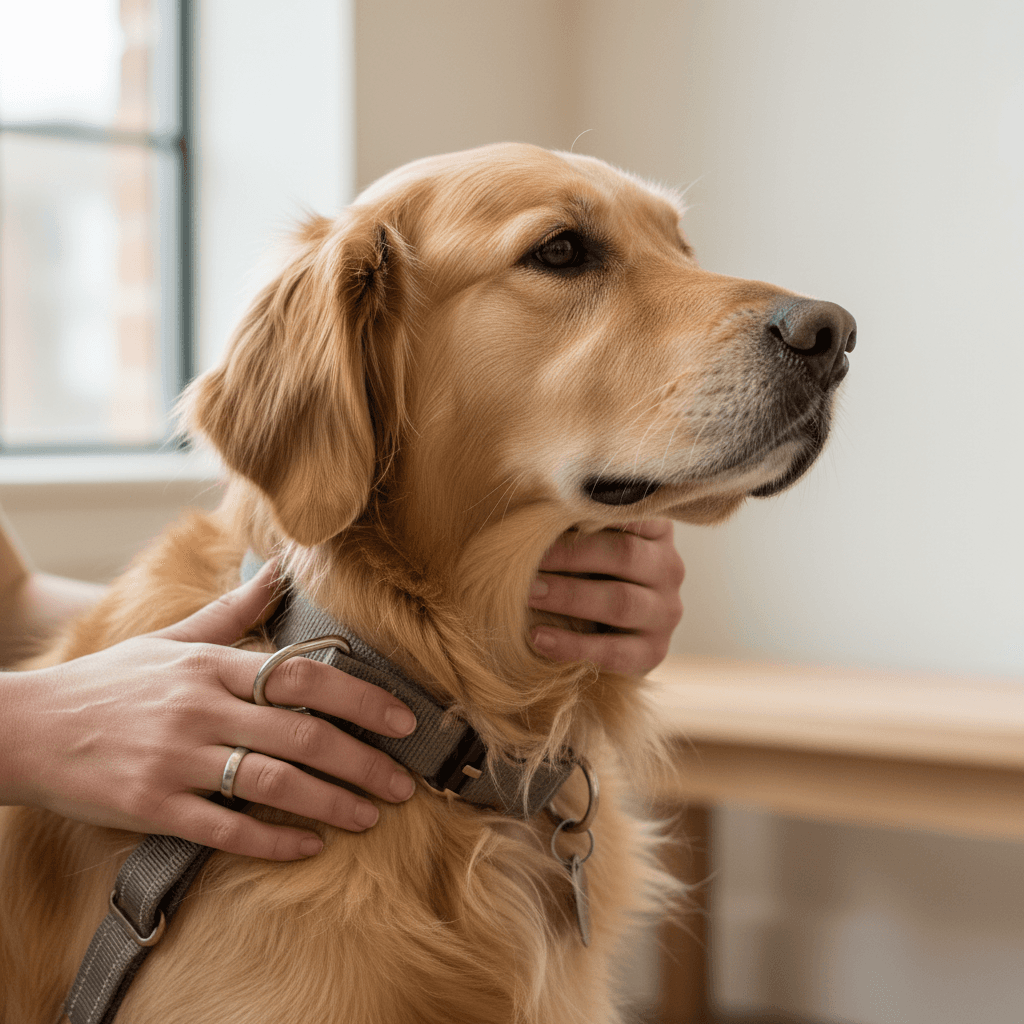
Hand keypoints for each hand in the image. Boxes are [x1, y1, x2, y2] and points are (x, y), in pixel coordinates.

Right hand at [0, 561, 416, 860]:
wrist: (23, 729)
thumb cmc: (108, 682)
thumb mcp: (171, 638)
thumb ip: (233, 610)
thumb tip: (281, 569)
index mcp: (212, 665)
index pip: (304, 677)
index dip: (361, 699)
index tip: (402, 720)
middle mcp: (200, 708)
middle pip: (302, 734)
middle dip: (362, 761)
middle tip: (404, 782)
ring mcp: (175, 759)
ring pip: (273, 782)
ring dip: (331, 803)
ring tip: (370, 816)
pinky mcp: (151, 807)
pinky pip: (225, 829)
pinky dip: (273, 841)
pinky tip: (309, 847)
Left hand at [528, 519, 683, 674]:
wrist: (604, 637)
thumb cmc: (584, 572)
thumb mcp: (586, 541)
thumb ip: (573, 523)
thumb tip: (536, 506)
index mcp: (655, 531)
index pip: (632, 512)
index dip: (591, 511)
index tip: (549, 512)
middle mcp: (669, 568)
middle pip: (624, 555)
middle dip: (570, 556)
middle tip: (524, 557)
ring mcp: (665, 613)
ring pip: (620, 602)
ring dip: (568, 597)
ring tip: (527, 594)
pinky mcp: (653, 652)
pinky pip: (613, 651)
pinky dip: (572, 645)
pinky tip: (538, 638)